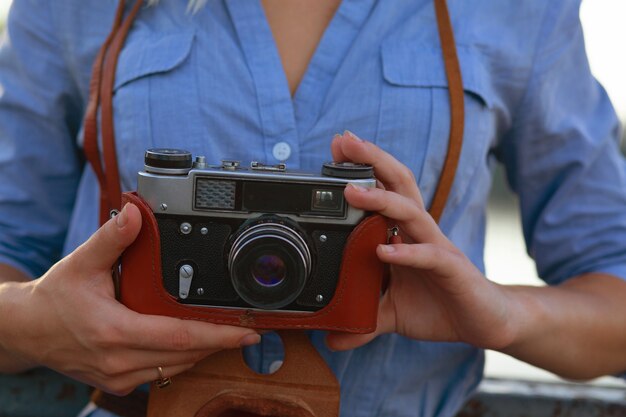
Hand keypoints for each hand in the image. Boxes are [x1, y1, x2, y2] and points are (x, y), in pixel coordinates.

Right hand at [0, 203, 259, 394]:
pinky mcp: (118, 381)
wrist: (27, 332)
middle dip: (221, 343)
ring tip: (231, 334)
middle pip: (186, 356)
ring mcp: (119, 376)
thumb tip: (135, 213)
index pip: (179, 337)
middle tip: (251, 329)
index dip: (219, 335)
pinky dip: (183, 358)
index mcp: (114, 331)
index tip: (247, 331)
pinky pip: (161, 372)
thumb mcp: (81, 263)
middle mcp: (119, 360)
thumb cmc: (54, 299)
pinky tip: (197, 343)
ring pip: (176, 367)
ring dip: (206, 352)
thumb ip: (111, 238)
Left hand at [326, 131, 516, 350]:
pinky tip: (384, 250)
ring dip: (381, 199)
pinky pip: (428, 256)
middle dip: (370, 159)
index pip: (383, 190)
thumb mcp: (390, 313)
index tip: (336, 147)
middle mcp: (419, 232)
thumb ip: (361, 319)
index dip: (362, 168)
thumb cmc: (439, 306)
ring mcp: (436, 247)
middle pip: (397, 184)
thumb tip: (332, 337)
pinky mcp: (452, 269)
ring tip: (351, 191)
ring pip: (410, 212)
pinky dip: (406, 253)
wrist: (484, 322)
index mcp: (404, 234)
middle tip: (343, 140)